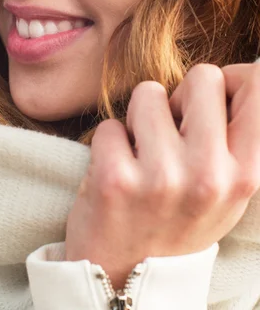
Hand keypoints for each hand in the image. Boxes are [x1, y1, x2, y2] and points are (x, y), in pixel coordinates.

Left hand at [65, 63, 259, 289]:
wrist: (129, 283)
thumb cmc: (178, 222)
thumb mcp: (226, 189)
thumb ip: (232, 135)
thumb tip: (232, 70)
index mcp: (245, 174)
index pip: (256, 86)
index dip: (230, 80)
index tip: (212, 97)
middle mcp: (210, 174)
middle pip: (202, 76)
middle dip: (181, 98)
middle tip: (171, 134)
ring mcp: (162, 177)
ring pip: (148, 92)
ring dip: (140, 119)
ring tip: (142, 156)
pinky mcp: (115, 180)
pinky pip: (109, 125)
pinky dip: (109, 144)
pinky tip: (118, 174)